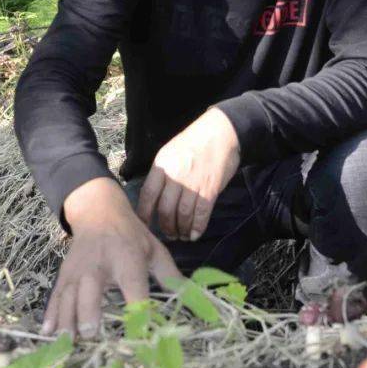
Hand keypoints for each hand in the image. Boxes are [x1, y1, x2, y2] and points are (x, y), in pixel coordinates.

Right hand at [40, 177, 181, 339]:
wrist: (99, 211)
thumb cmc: (132, 236)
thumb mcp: (155, 250)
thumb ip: (171, 276)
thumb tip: (195, 297)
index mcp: (128, 259)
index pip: (134, 287)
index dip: (138, 310)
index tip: (141, 335)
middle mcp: (100, 265)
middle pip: (92, 290)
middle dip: (89, 312)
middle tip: (91, 334)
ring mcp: (79, 270)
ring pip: (69, 296)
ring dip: (66, 320)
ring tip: (67, 343)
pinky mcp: (65, 274)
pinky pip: (56, 296)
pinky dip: (50, 315)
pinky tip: (46, 333)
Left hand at [136, 107, 240, 241]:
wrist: (222, 131)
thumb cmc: (195, 140)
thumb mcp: (170, 151)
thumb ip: (162, 173)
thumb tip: (156, 196)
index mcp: (162, 166)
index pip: (148, 195)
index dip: (145, 214)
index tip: (145, 226)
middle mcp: (175, 176)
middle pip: (165, 209)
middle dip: (166, 226)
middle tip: (169, 234)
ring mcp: (193, 183)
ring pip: (183, 214)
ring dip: (182, 229)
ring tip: (182, 236)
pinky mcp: (210, 189)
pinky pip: (201, 213)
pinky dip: (198, 227)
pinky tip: (195, 234)